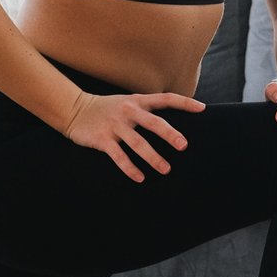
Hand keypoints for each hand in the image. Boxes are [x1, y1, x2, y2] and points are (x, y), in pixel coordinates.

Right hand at [63, 91, 205, 182]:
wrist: (74, 109)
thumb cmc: (108, 109)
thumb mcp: (127, 102)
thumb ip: (147, 110)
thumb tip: (171, 123)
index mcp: (137, 101)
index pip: (165, 99)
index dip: (184, 103)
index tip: (202, 109)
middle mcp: (128, 112)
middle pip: (153, 122)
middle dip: (170, 134)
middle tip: (183, 146)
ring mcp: (115, 125)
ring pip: (137, 143)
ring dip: (152, 157)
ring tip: (165, 169)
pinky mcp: (102, 139)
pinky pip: (118, 156)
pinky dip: (130, 168)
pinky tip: (140, 178)